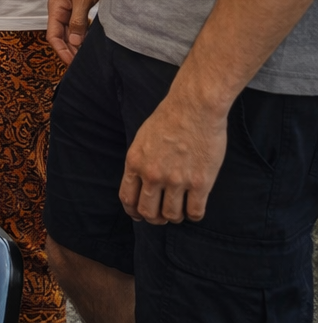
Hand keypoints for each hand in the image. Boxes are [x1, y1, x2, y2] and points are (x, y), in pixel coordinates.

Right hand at [47, 0, 109, 63]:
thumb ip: (78, 21)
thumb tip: (75, 42)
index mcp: (56, 8)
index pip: (53, 36)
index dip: (62, 51)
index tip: (72, 63)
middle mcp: (61, 10)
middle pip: (62, 36)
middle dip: (70, 50)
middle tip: (82, 64)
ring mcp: (72, 8)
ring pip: (72, 31)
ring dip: (78, 43)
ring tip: (88, 56)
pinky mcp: (83, 6)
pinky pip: (81, 25)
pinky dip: (86, 34)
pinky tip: (93, 41)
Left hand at [119, 92, 226, 224]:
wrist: (194, 108)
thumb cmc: (168, 119)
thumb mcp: (142, 139)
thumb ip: (139, 162)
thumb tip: (139, 181)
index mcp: (135, 163)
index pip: (127, 198)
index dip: (133, 211)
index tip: (139, 215)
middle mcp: (152, 175)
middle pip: (148, 212)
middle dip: (154, 218)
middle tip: (161, 216)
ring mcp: (176, 180)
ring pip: (171, 216)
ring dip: (174, 217)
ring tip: (179, 210)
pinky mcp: (200, 183)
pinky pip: (194, 212)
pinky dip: (193, 215)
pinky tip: (194, 208)